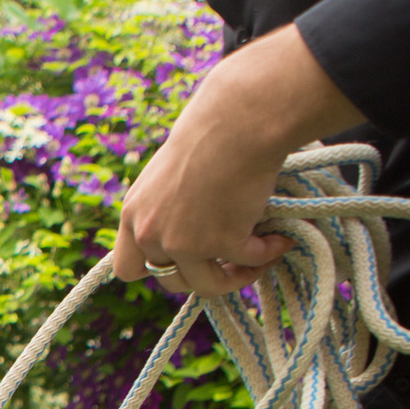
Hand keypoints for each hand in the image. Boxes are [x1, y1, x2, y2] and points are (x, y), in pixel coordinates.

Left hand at [115, 24, 364, 296]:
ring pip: (207, 285)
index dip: (154, 270)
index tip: (180, 260)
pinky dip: (267, 254)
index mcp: (133, 215)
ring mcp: (183, 243)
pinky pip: (248, 262)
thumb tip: (184, 237)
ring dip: (235, 276)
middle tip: (228, 261)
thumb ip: (163, 208)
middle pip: (169, 281)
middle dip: (199, 275)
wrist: (235, 123)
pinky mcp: (220, 243)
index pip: (128, 268)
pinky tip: (282, 240)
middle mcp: (150, 234)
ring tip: (258, 259)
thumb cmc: (209, 137)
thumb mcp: (165, 176)